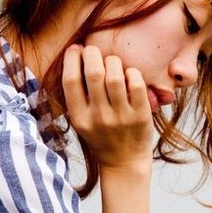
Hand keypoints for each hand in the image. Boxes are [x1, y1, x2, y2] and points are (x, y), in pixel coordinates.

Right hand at [62, 44, 153, 168]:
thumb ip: (77, 95)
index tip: (75, 49)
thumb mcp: (82, 120)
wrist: (124, 163)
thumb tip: (76, 53)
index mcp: (80, 118)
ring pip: (115, 77)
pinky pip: (136, 84)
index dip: (71, 59)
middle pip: (93, 74)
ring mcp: (121, 117)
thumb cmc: (101, 135)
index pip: (70, 81)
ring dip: (112, 61)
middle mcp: (99, 117)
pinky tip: (128, 74)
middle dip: (92, 54)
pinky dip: (132, 73)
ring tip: (111, 62)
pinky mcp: (141, 116)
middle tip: (93, 50)